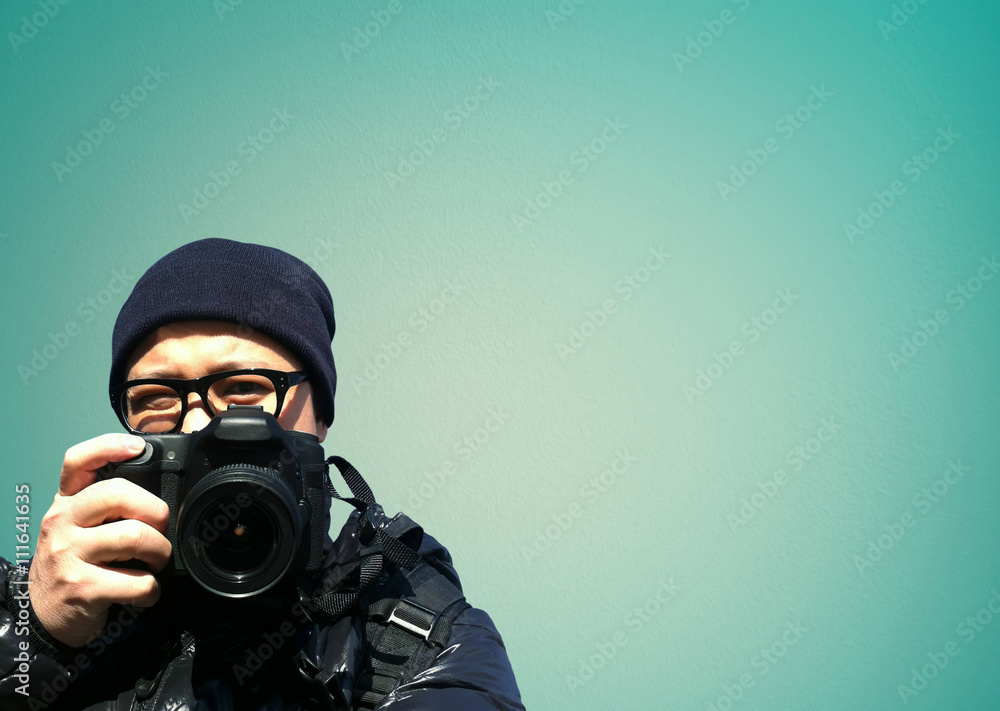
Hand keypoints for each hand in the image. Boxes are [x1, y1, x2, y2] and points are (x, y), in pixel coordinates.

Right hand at [28, 433, 171, 646]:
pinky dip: (152, 589)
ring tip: (156, 561)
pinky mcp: (82, 588)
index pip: (77, 461)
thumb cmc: (75, 562)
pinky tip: (146, 592)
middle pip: (118, 493)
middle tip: (161, 529)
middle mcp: (62, 523)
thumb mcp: (79, 526)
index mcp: (66, 503)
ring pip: (134, 537)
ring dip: (160, 552)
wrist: (45, 614)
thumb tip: (159, 489)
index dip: (108, 446)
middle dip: (155, 511)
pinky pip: (138, 582)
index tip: (138, 447)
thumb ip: (105, 504)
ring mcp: (69, 555)